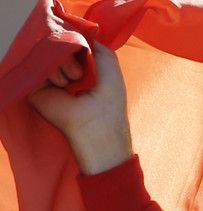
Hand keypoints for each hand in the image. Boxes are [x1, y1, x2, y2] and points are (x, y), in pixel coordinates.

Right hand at [29, 43, 132, 174]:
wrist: (98, 125)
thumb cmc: (110, 98)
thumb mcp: (109, 62)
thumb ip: (93, 44)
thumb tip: (75, 36)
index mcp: (80, 66)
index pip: (70, 42)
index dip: (75, 41)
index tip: (84, 50)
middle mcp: (63, 71)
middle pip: (57, 44)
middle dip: (70, 52)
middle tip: (81, 73)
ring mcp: (48, 79)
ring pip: (47, 54)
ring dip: (63, 64)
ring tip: (74, 82)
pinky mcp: (36, 88)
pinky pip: (36, 66)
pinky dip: (51, 71)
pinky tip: (63, 85)